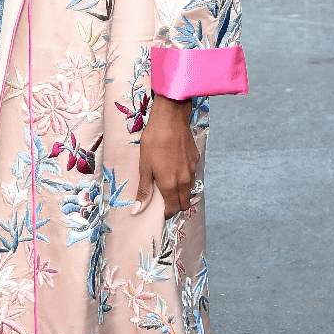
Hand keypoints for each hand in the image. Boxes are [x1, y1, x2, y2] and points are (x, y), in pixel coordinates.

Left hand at [132, 94, 198, 217]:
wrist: (170, 119)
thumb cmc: (153, 142)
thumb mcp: (144, 167)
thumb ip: (144, 190)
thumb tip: (137, 211)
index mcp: (170, 185)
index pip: (172, 209)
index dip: (166, 213)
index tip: (159, 211)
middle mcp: (185, 181)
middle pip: (184, 203)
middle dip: (175, 205)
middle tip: (163, 199)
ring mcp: (192, 170)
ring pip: (189, 189)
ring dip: (181, 192)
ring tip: (168, 182)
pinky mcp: (196, 159)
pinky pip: (191, 175)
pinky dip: (185, 178)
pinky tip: (174, 167)